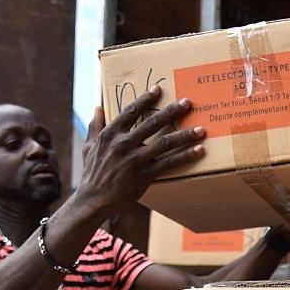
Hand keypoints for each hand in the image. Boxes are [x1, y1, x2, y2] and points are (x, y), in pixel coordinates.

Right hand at [79, 86, 205, 217]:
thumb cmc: (92, 173)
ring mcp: (135, 159)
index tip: (159, 89)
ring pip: (165, 142)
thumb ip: (95, 126)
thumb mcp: (88, 147)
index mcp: (111, 134)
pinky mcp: (144, 175)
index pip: (131, 111)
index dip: (146, 99)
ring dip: (185, 134)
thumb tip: (97, 107)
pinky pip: (169, 163)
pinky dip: (185, 156)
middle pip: (153, 123)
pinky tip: (199, 151)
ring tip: (201, 129)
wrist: (93, 200)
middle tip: (188, 102)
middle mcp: (124, 143)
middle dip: (172, 111)